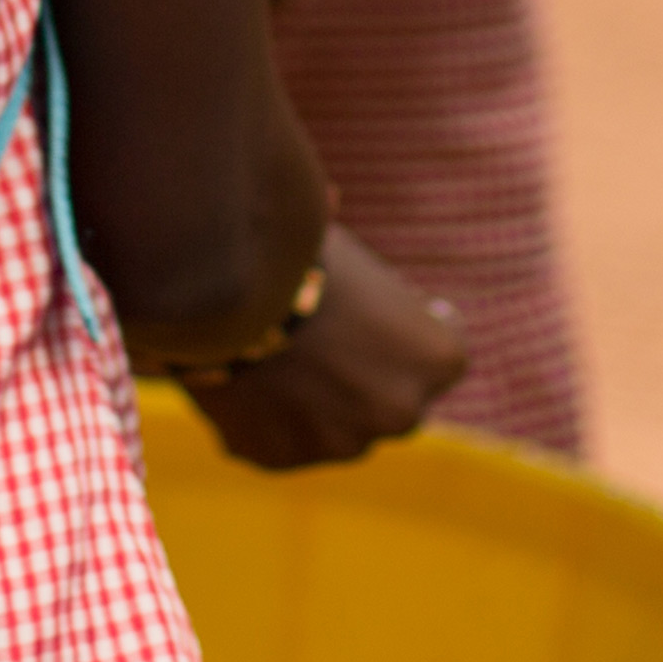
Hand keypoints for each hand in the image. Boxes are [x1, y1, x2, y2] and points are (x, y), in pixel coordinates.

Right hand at [188, 227, 464, 468]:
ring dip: (315, 407)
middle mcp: (401, 413)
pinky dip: (265, 421)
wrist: (220, 289)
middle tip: (327, 346)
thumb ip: (354, 262)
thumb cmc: (294, 252)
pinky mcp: (279, 459)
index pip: (442, 358)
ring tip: (273, 360)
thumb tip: (331, 202)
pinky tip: (241, 380)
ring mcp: (338, 445)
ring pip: (333, 430)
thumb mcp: (346, 248)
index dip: (410, 338)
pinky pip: (278, 443)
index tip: (387, 323)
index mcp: (438, 358)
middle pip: (390, 404)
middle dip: (366, 383)